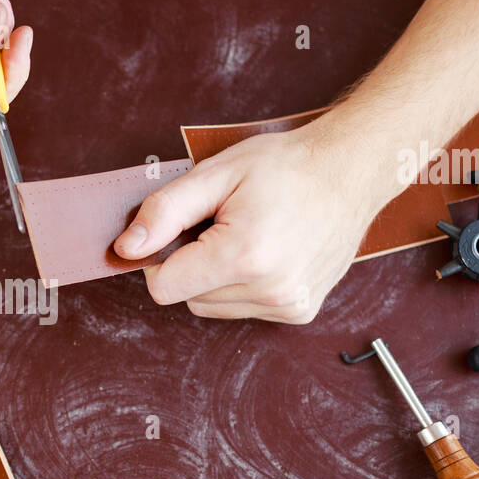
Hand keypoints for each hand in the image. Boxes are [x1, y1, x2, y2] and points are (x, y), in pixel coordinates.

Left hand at [113, 122, 393, 323]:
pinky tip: (267, 252)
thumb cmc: (286, 166)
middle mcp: (270, 289)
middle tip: (223, 224)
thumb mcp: (214, 174)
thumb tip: (127, 250)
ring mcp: (288, 305)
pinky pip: (244, 309)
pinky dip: (243, 285)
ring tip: (248, 236)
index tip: (182, 230)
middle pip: (188, 298)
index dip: (161, 257)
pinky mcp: (300, 311)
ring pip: (213, 306)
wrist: (351, 170)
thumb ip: (163, 213)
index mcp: (244, 256)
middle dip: (193, 263)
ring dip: (217, 276)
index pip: (164, 287)